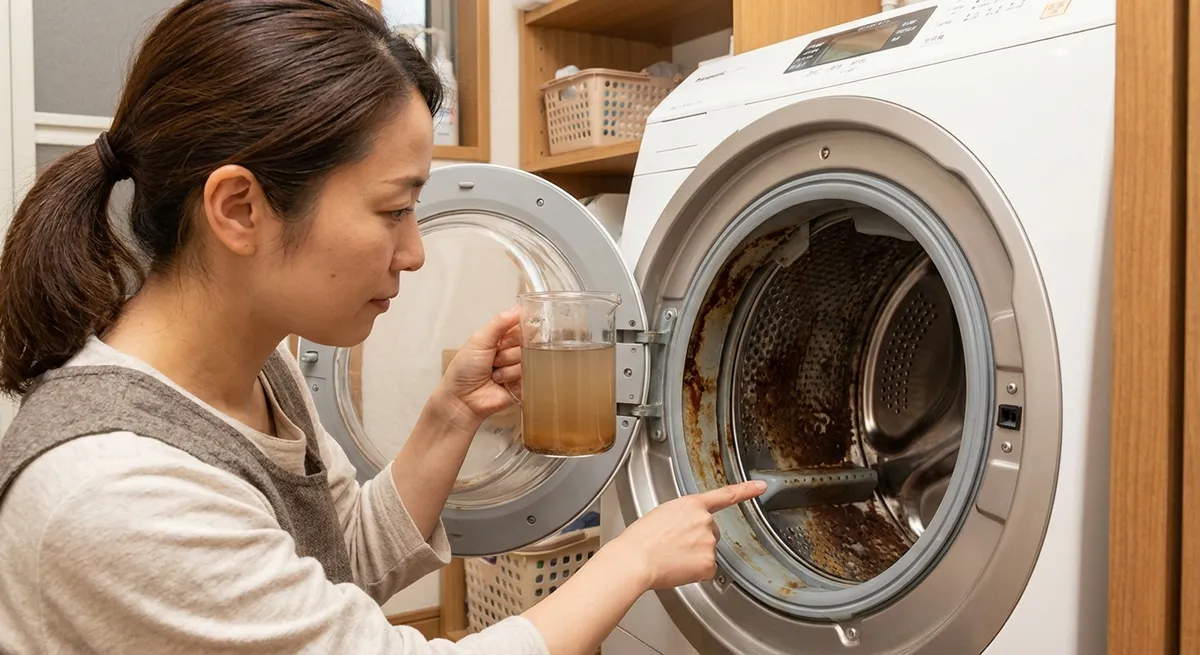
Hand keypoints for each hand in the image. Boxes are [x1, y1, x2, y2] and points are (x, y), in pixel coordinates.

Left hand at [437, 307, 522, 426]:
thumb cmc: (464, 370)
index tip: (507, 337)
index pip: (521, 325)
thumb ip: (499, 323)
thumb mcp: (479, 340)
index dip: (518, 330)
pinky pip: (529, 375)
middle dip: (508, 352)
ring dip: (508, 367)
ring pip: (528, 359)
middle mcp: (512, 350)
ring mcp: (518, 367)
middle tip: (494, 358)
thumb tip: (518, 308)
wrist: (462, 399)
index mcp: (501, 337)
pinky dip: (513, 379)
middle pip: (527, 343)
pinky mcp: (523, 384)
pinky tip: (501, 383)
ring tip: (494, 374)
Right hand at [607, 480, 766, 590]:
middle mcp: (704, 521)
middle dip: (697, 540)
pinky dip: (694, 572)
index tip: (761, 487)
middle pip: (710, 532)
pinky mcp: (709, 563)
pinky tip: (677, 568)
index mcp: (692, 505)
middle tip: (674, 546)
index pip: (725, 495)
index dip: (746, 490)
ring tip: (671, 557)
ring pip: (707, 551)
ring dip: (694, 555)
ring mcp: (709, 542)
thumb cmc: (640, 539)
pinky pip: (706, 569)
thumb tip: (687, 530)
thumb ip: (683, 517)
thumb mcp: (662, 514)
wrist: (635, 560)